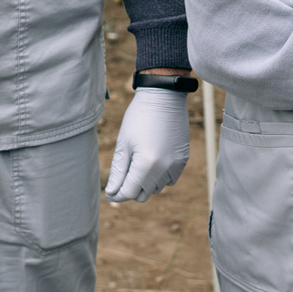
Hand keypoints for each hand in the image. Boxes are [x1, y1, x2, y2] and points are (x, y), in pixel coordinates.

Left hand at [104, 87, 189, 202]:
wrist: (164, 97)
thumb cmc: (139, 118)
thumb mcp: (124, 144)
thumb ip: (118, 171)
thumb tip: (111, 192)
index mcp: (145, 164)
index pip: (128, 192)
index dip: (116, 194)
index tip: (109, 191)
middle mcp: (163, 169)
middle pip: (142, 194)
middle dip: (130, 188)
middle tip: (123, 175)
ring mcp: (175, 165)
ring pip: (156, 189)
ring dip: (145, 183)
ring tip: (138, 164)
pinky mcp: (183, 160)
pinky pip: (169, 180)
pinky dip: (159, 177)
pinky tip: (153, 162)